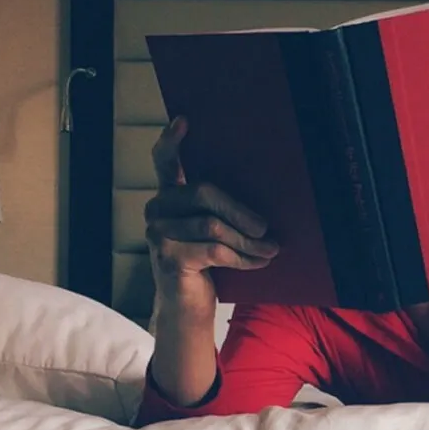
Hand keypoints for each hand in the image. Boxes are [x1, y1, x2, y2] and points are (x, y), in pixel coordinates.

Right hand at [144, 117, 278, 311]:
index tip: (185, 120)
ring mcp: (158, 234)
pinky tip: (258, 262)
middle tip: (267, 229)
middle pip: (204, 193)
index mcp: (170, 197)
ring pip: (214, 226)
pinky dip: (242, 258)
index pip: (165, 161)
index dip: (172, 141)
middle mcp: (158, 210)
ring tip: (270, 250)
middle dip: (243, 213)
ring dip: (249, 241)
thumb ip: (222, 211)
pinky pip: (214, 250)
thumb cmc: (207, 265)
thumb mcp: (215, 232)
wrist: (189, 309)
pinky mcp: (168, 258)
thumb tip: (262, 202)